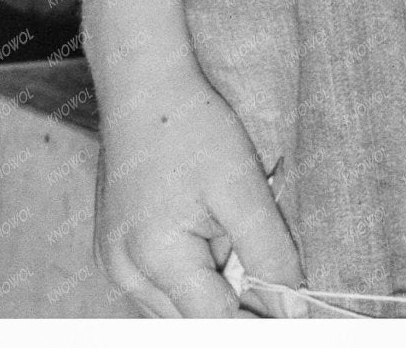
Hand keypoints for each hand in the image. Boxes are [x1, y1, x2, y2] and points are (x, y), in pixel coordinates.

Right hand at [92, 61, 301, 316]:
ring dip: (212, 294)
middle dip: (236, 304)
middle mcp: (124, 268)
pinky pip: (159, 292)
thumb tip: (293, 317)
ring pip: (178, 312)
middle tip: (254, 256)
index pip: (220, 325)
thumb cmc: (189, 124)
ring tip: (220, 234)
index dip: (263, 324)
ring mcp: (112, 261)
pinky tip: (199, 233)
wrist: (140, 82)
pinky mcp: (111, 252)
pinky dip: (190, 279)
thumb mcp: (244, 190)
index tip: (292, 318)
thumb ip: (273, 260)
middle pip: (197, 323)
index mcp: (154, 255)